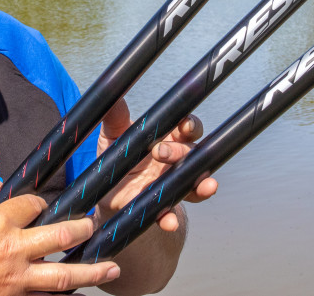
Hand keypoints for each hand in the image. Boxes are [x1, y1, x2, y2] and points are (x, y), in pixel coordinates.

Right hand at [0, 181, 118, 295]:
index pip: (35, 205)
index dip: (43, 202)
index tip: (45, 205)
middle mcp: (12, 251)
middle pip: (62, 234)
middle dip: (84, 227)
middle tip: (95, 224)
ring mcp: (14, 282)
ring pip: (63, 275)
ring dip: (91, 270)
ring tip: (113, 268)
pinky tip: (77, 293)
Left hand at [94, 99, 217, 230]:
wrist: (105, 196)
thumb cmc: (115, 159)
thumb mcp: (112, 137)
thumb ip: (115, 118)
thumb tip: (111, 92)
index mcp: (167, 139)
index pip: (186, 128)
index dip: (190, 125)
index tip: (184, 125)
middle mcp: (175, 162)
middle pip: (191, 153)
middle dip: (181, 152)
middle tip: (161, 153)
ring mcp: (171, 185)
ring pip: (194, 183)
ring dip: (202, 185)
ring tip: (208, 187)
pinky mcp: (160, 209)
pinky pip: (171, 214)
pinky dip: (171, 218)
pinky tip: (169, 221)